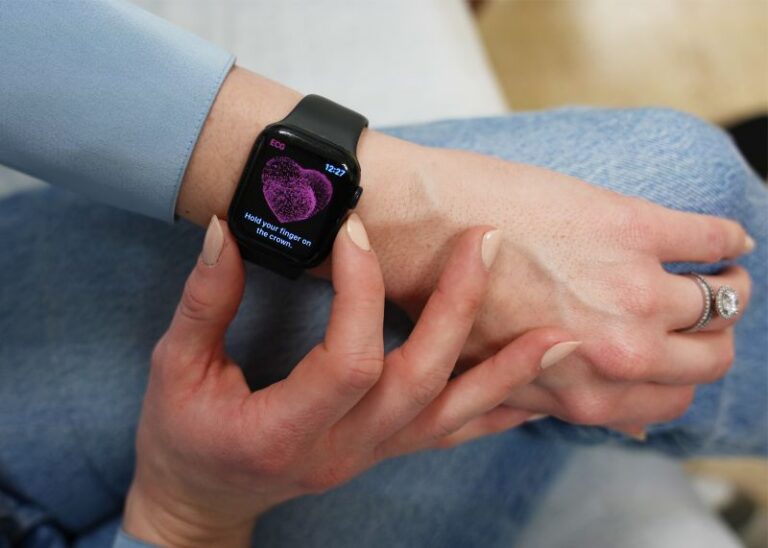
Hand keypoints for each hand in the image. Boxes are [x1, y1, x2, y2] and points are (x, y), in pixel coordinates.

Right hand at [122, 215, 573, 546]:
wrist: (203, 499)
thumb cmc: (185, 438)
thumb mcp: (175, 368)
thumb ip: (204, 301)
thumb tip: (228, 229)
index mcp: (286, 429)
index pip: (348, 359)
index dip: (358, 290)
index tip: (353, 229)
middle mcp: (342, 448)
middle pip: (419, 380)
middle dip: (457, 308)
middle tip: (484, 244)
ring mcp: (372, 453)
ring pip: (453, 415)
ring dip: (508, 371)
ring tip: (559, 331)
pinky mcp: (386, 450)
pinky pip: (454, 434)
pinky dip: (500, 409)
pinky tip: (539, 387)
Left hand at [360, 146, 752, 434]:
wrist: (413, 226)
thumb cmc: (441, 300)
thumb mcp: (493, 376)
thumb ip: (555, 397)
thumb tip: (621, 419)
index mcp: (583, 393)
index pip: (670, 403)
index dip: (677, 380)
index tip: (673, 354)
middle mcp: (620, 351)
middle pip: (711, 359)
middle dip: (711, 341)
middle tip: (697, 314)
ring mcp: (631, 288)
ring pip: (724, 301)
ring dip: (727, 287)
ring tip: (712, 271)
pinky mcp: (631, 226)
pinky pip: (713, 238)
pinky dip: (726, 240)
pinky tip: (721, 240)